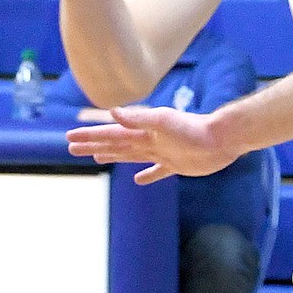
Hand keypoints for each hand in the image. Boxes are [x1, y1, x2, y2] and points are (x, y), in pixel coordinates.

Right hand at [66, 104, 235, 181]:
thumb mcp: (164, 121)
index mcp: (143, 130)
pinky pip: (157, 172)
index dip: (90, 135)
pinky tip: (138, 180)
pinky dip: (147, 176)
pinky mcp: (176, 165)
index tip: (70, 138)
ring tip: (97, 157)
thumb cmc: (195, 128)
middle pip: (115, 143)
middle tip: (72, 147)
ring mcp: (162, 153)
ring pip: (131, 155)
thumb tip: (111, 112)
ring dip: (113, 155)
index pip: (110, 133)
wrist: (222, 139)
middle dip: (94, 144)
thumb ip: (139, 118)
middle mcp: (150, 140)